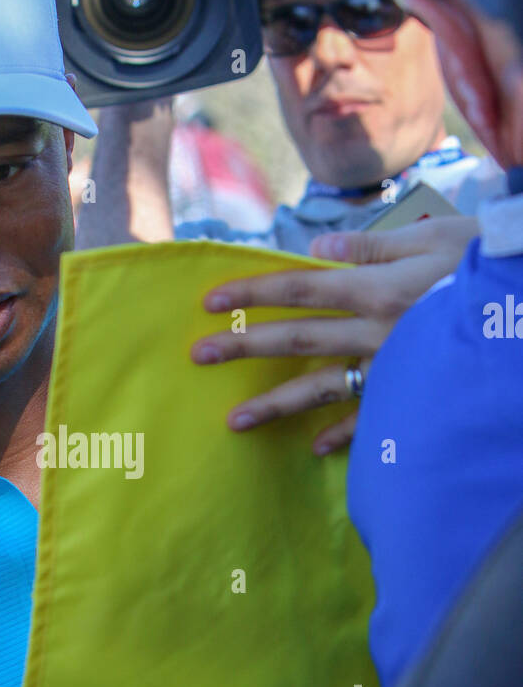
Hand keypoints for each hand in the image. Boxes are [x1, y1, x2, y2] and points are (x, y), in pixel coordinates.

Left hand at [192, 214, 477, 453]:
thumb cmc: (488, 266)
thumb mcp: (438, 239)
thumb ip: (375, 245)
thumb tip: (317, 248)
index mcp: (379, 287)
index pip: (302, 288)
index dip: (254, 293)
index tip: (210, 303)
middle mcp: (377, 331)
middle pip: (299, 338)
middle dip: (245, 347)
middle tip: (198, 357)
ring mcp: (393, 370)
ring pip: (323, 388)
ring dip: (275, 405)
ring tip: (233, 421)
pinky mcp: (413, 396)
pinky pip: (371, 420)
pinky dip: (341, 434)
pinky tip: (312, 446)